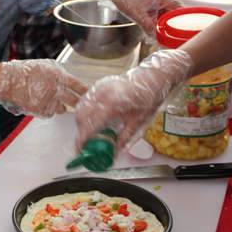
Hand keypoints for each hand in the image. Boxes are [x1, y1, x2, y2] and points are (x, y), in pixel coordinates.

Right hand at [0, 59, 86, 117]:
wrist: (8, 80)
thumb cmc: (24, 70)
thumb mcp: (45, 65)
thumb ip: (59, 73)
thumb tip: (68, 80)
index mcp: (59, 76)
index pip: (78, 86)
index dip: (85, 91)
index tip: (89, 94)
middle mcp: (56, 89)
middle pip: (74, 101)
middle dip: (77, 103)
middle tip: (78, 103)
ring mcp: (49, 101)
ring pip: (62, 109)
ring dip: (60, 106)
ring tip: (50, 100)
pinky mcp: (41, 111)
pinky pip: (50, 113)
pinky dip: (48, 110)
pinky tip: (41, 103)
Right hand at [74, 49, 192, 146]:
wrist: (152, 78)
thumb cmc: (148, 97)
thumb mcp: (138, 122)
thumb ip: (124, 139)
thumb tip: (115, 153)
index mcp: (113, 104)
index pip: (90, 125)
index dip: (82, 139)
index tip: (80, 150)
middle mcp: (102, 94)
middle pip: (81, 116)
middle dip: (81, 132)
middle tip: (86, 144)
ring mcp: (98, 87)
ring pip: (80, 108)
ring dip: (81, 122)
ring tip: (90, 133)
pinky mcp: (98, 84)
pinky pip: (84, 100)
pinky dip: (84, 112)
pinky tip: (91, 119)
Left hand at [102, 0, 181, 31]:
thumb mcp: (136, 14)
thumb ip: (147, 26)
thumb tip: (156, 37)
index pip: (177, 5)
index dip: (182, 16)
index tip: (185, 26)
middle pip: (170, 9)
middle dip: (171, 21)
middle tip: (173, 33)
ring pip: (162, 11)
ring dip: (162, 21)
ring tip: (163, 33)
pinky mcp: (145, 0)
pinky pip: (154, 10)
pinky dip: (155, 18)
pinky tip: (153, 27)